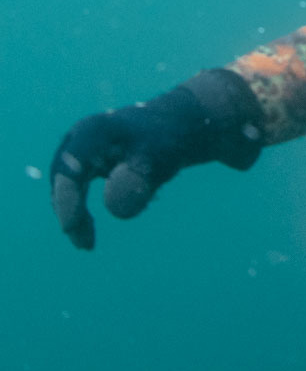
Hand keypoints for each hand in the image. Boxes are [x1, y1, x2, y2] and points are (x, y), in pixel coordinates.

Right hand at [51, 70, 262, 249]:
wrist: (177, 126)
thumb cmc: (167, 142)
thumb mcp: (158, 160)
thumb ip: (138, 181)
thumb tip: (116, 209)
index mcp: (93, 133)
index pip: (70, 172)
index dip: (67, 202)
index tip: (71, 229)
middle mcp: (80, 137)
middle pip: (63, 179)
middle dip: (70, 212)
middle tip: (85, 245)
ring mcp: (81, 148)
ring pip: (67, 186)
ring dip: (75, 215)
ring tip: (88, 244)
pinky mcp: (87, 160)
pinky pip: (76, 188)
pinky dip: (80, 209)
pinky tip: (91, 230)